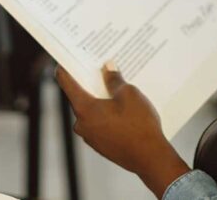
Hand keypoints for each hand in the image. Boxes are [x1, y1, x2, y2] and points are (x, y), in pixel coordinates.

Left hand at [57, 63, 189, 197]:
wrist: (150, 158)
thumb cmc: (139, 125)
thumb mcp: (129, 94)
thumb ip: (114, 80)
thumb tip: (108, 68)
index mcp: (84, 109)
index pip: (67, 83)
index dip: (65, 68)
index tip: (65, 58)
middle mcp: (82, 124)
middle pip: (80, 97)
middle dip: (91, 83)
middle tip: (102, 69)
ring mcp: (91, 137)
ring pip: (92, 111)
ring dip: (102, 100)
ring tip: (119, 89)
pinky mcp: (101, 145)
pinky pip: (100, 123)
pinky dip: (108, 114)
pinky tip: (124, 109)